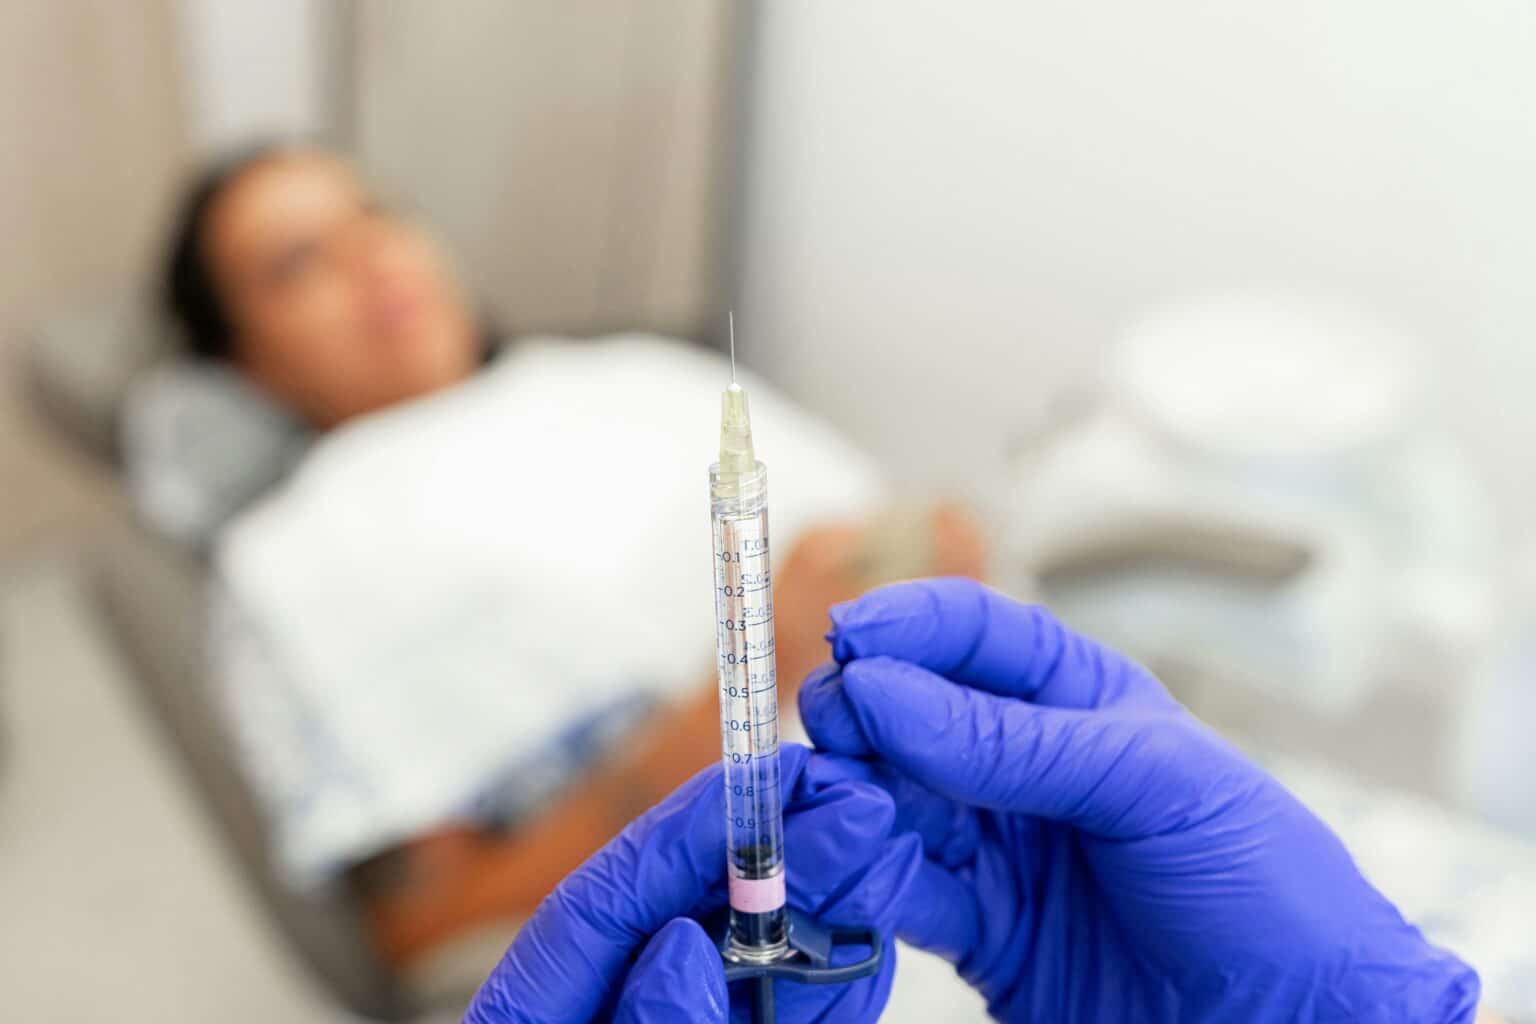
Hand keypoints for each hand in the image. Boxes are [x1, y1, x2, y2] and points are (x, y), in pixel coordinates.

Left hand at [464, 742, 921, 1022]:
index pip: (605, 900)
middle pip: (689, 917)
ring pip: (747, 968)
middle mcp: (608, 1007)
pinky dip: (828, 996)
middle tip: (854, 803)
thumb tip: (679, 945)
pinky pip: (780, 1023)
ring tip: (878, 858)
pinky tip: (867, 952)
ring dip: (819, 916)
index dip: (687, 832)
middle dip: (778, 860)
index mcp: (539, 1008)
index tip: (760, 780)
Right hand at [800, 578, 1479, 1021]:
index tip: (847, 638)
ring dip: (848, 797)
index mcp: (1077, 701)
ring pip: (887, 801)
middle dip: (860, 714)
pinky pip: (894, 890)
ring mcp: (996, 847)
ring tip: (834, 807)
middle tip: (832, 734)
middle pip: (908, 715)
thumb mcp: (1150, 785)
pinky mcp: (976, 930)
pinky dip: (860, 877)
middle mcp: (1022, 766)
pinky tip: (852, 872)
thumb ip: (1010, 743)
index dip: (906, 624)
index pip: (973, 635)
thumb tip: (880, 691)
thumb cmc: (1264, 887)